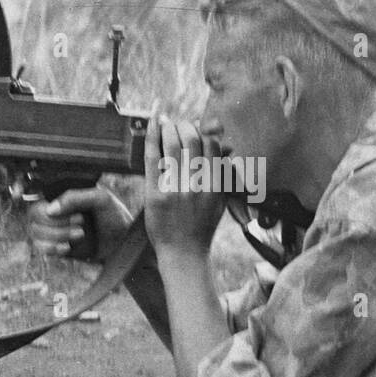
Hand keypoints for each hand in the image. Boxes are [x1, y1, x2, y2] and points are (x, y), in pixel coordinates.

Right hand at [27, 186, 131, 263]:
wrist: (124, 242)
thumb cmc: (114, 216)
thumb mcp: (100, 199)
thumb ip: (75, 197)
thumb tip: (50, 209)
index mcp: (63, 196)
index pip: (38, 200)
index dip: (48, 210)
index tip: (72, 214)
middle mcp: (55, 212)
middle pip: (33, 217)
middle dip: (56, 224)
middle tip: (81, 224)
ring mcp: (53, 229)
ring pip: (35, 233)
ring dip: (57, 236)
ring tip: (81, 235)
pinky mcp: (56, 246)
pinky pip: (41, 248)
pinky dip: (52, 248)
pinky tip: (67, 248)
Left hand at [144, 116, 224, 254]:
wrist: (183, 253)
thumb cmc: (201, 226)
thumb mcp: (219, 200)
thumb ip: (221, 173)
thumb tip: (224, 145)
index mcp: (215, 184)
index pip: (211, 144)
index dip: (203, 130)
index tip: (196, 127)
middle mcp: (197, 184)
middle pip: (191, 140)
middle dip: (184, 126)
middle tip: (178, 124)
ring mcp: (176, 189)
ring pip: (171, 144)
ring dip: (168, 128)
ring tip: (165, 123)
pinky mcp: (155, 194)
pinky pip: (153, 158)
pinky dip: (151, 137)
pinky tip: (152, 125)